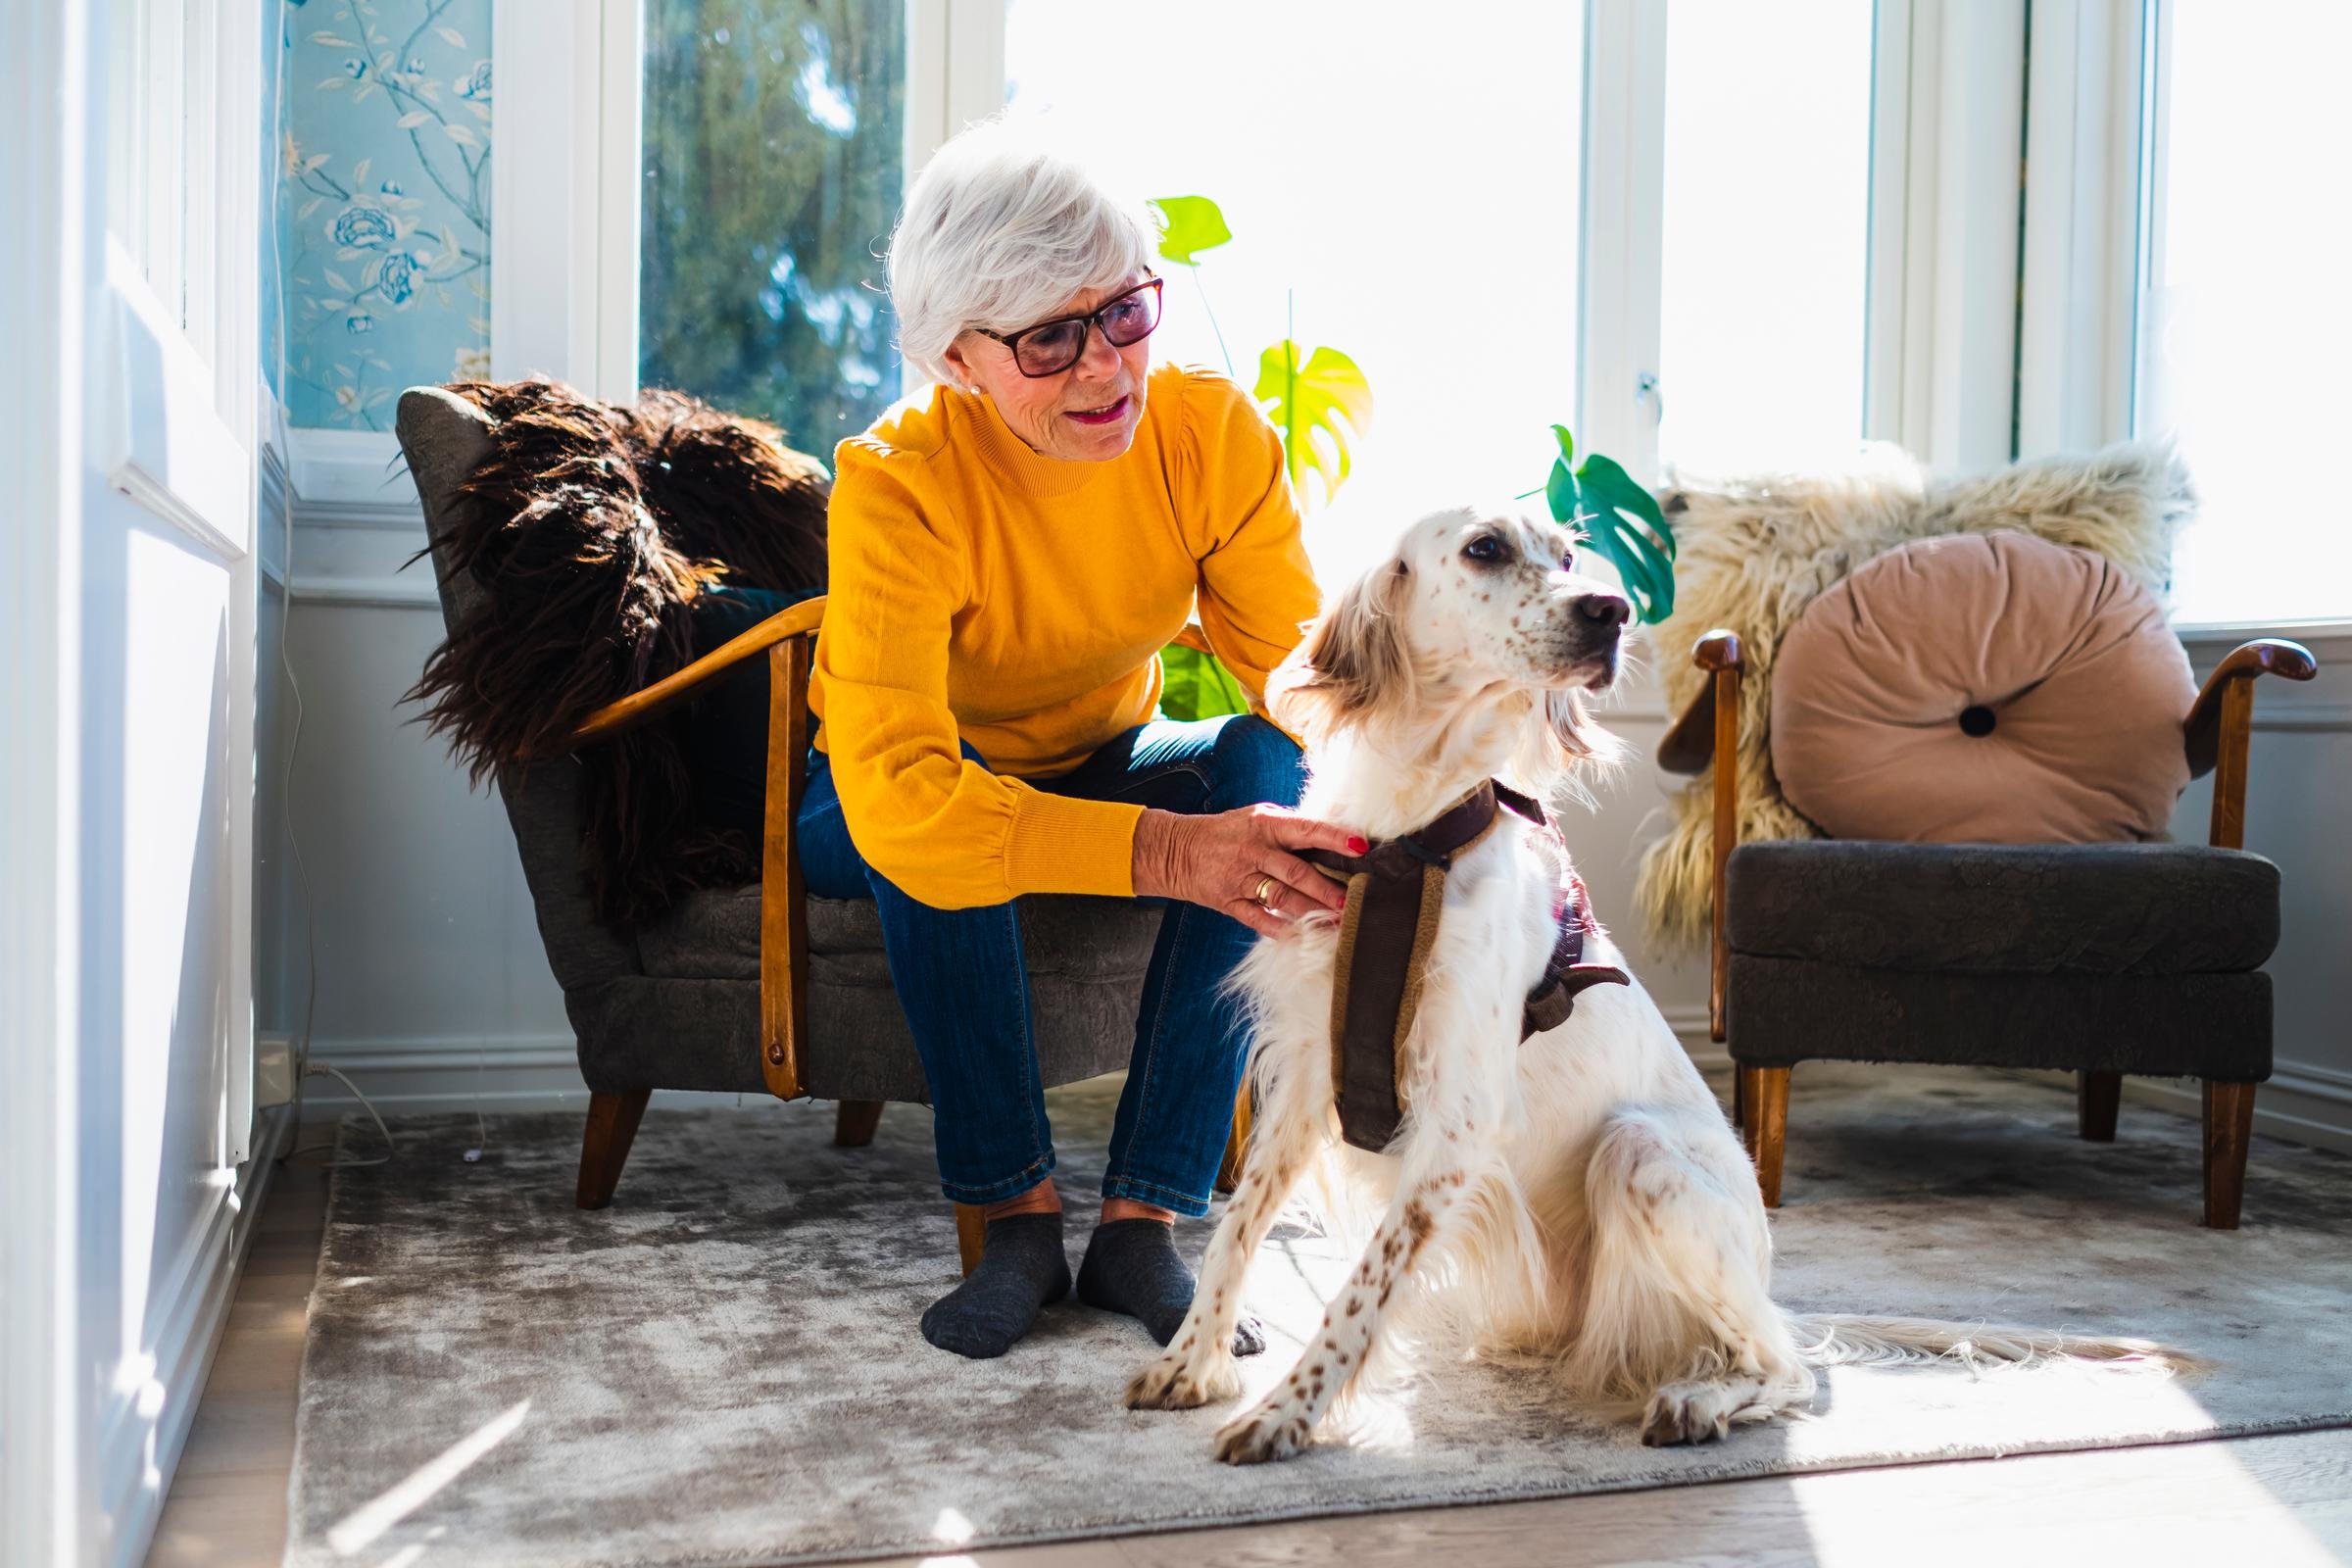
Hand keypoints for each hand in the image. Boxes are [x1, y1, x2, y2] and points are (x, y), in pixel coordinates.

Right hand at [1131, 805, 1368, 937]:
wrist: (1177, 850)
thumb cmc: (1227, 832)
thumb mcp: (1257, 817)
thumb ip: (1291, 826)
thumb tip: (1333, 831)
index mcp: (1265, 825)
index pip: (1305, 830)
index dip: (1334, 838)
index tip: (1361, 847)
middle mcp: (1254, 851)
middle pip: (1297, 872)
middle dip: (1327, 889)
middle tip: (1353, 901)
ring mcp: (1240, 879)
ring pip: (1281, 898)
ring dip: (1311, 912)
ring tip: (1336, 921)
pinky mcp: (1229, 902)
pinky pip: (1258, 919)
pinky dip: (1280, 930)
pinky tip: (1301, 937)